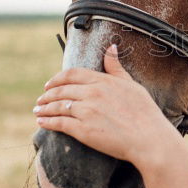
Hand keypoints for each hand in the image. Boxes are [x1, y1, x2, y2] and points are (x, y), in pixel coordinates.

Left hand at [33, 44, 180, 168]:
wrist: (149, 138)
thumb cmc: (145, 113)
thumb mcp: (132, 85)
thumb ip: (116, 68)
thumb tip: (110, 48)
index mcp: (103, 81)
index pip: (72, 74)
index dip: (57, 79)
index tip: (49, 84)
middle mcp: (91, 94)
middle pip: (61, 90)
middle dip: (47, 95)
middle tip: (40, 100)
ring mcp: (86, 112)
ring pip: (57, 106)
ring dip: (44, 108)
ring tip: (37, 111)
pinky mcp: (83, 130)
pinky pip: (59, 123)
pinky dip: (48, 122)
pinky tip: (42, 123)